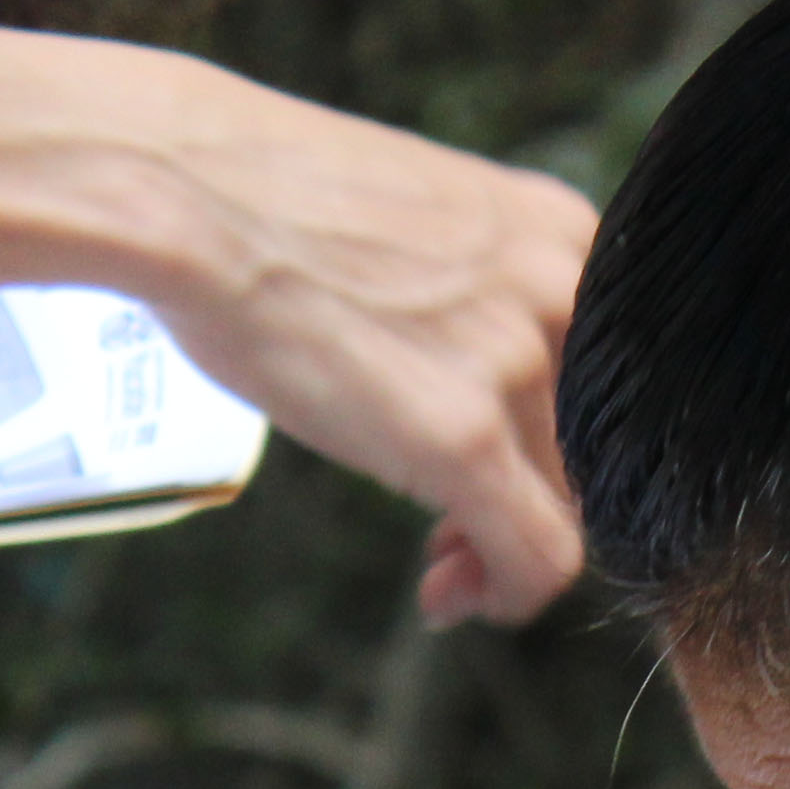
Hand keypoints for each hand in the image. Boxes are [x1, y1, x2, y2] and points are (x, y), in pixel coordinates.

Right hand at [132, 73, 596, 626]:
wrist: (185, 188)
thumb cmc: (262, 199)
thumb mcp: (411, 224)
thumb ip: (466, 292)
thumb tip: (458, 372)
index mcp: (556, 231)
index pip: (604, 379)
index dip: (553, 445)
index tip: (495, 471)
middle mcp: (560, 291)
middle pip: (593, 449)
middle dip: (531, 506)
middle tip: (457, 539)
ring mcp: (518, 363)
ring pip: (570, 509)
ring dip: (505, 559)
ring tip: (445, 573)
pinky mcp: (466, 437)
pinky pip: (538, 556)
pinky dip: (504, 597)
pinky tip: (452, 599)